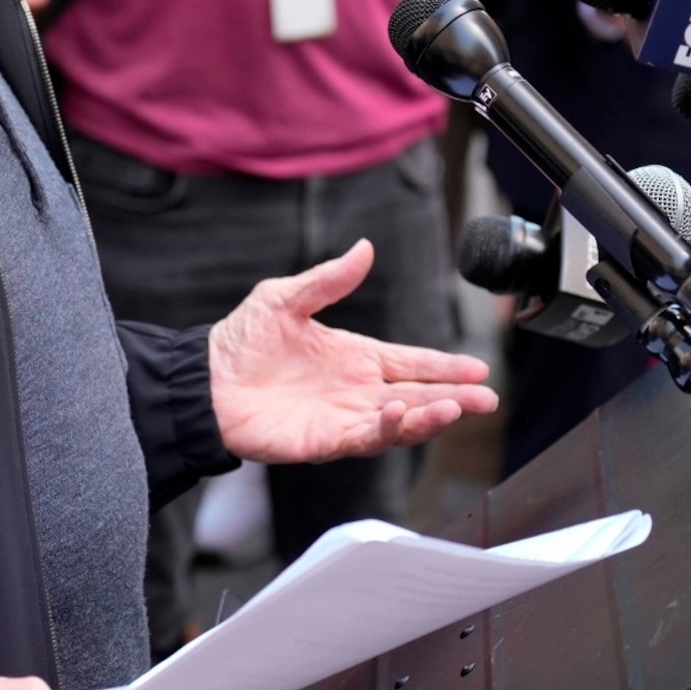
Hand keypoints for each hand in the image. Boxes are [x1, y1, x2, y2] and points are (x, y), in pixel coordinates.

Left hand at [209, 240, 496, 463]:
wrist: (204, 382)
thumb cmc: (240, 342)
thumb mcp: (285, 298)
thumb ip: (329, 278)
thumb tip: (365, 248)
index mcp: (355, 356)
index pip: (411, 362)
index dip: (445, 367)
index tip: (478, 368)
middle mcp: (357, 390)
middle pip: (417, 395)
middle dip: (454, 398)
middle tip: (486, 399)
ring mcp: (344, 418)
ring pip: (400, 421)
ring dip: (430, 416)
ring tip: (456, 408)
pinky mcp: (325, 441)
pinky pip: (366, 438)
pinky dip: (388, 429)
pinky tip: (400, 413)